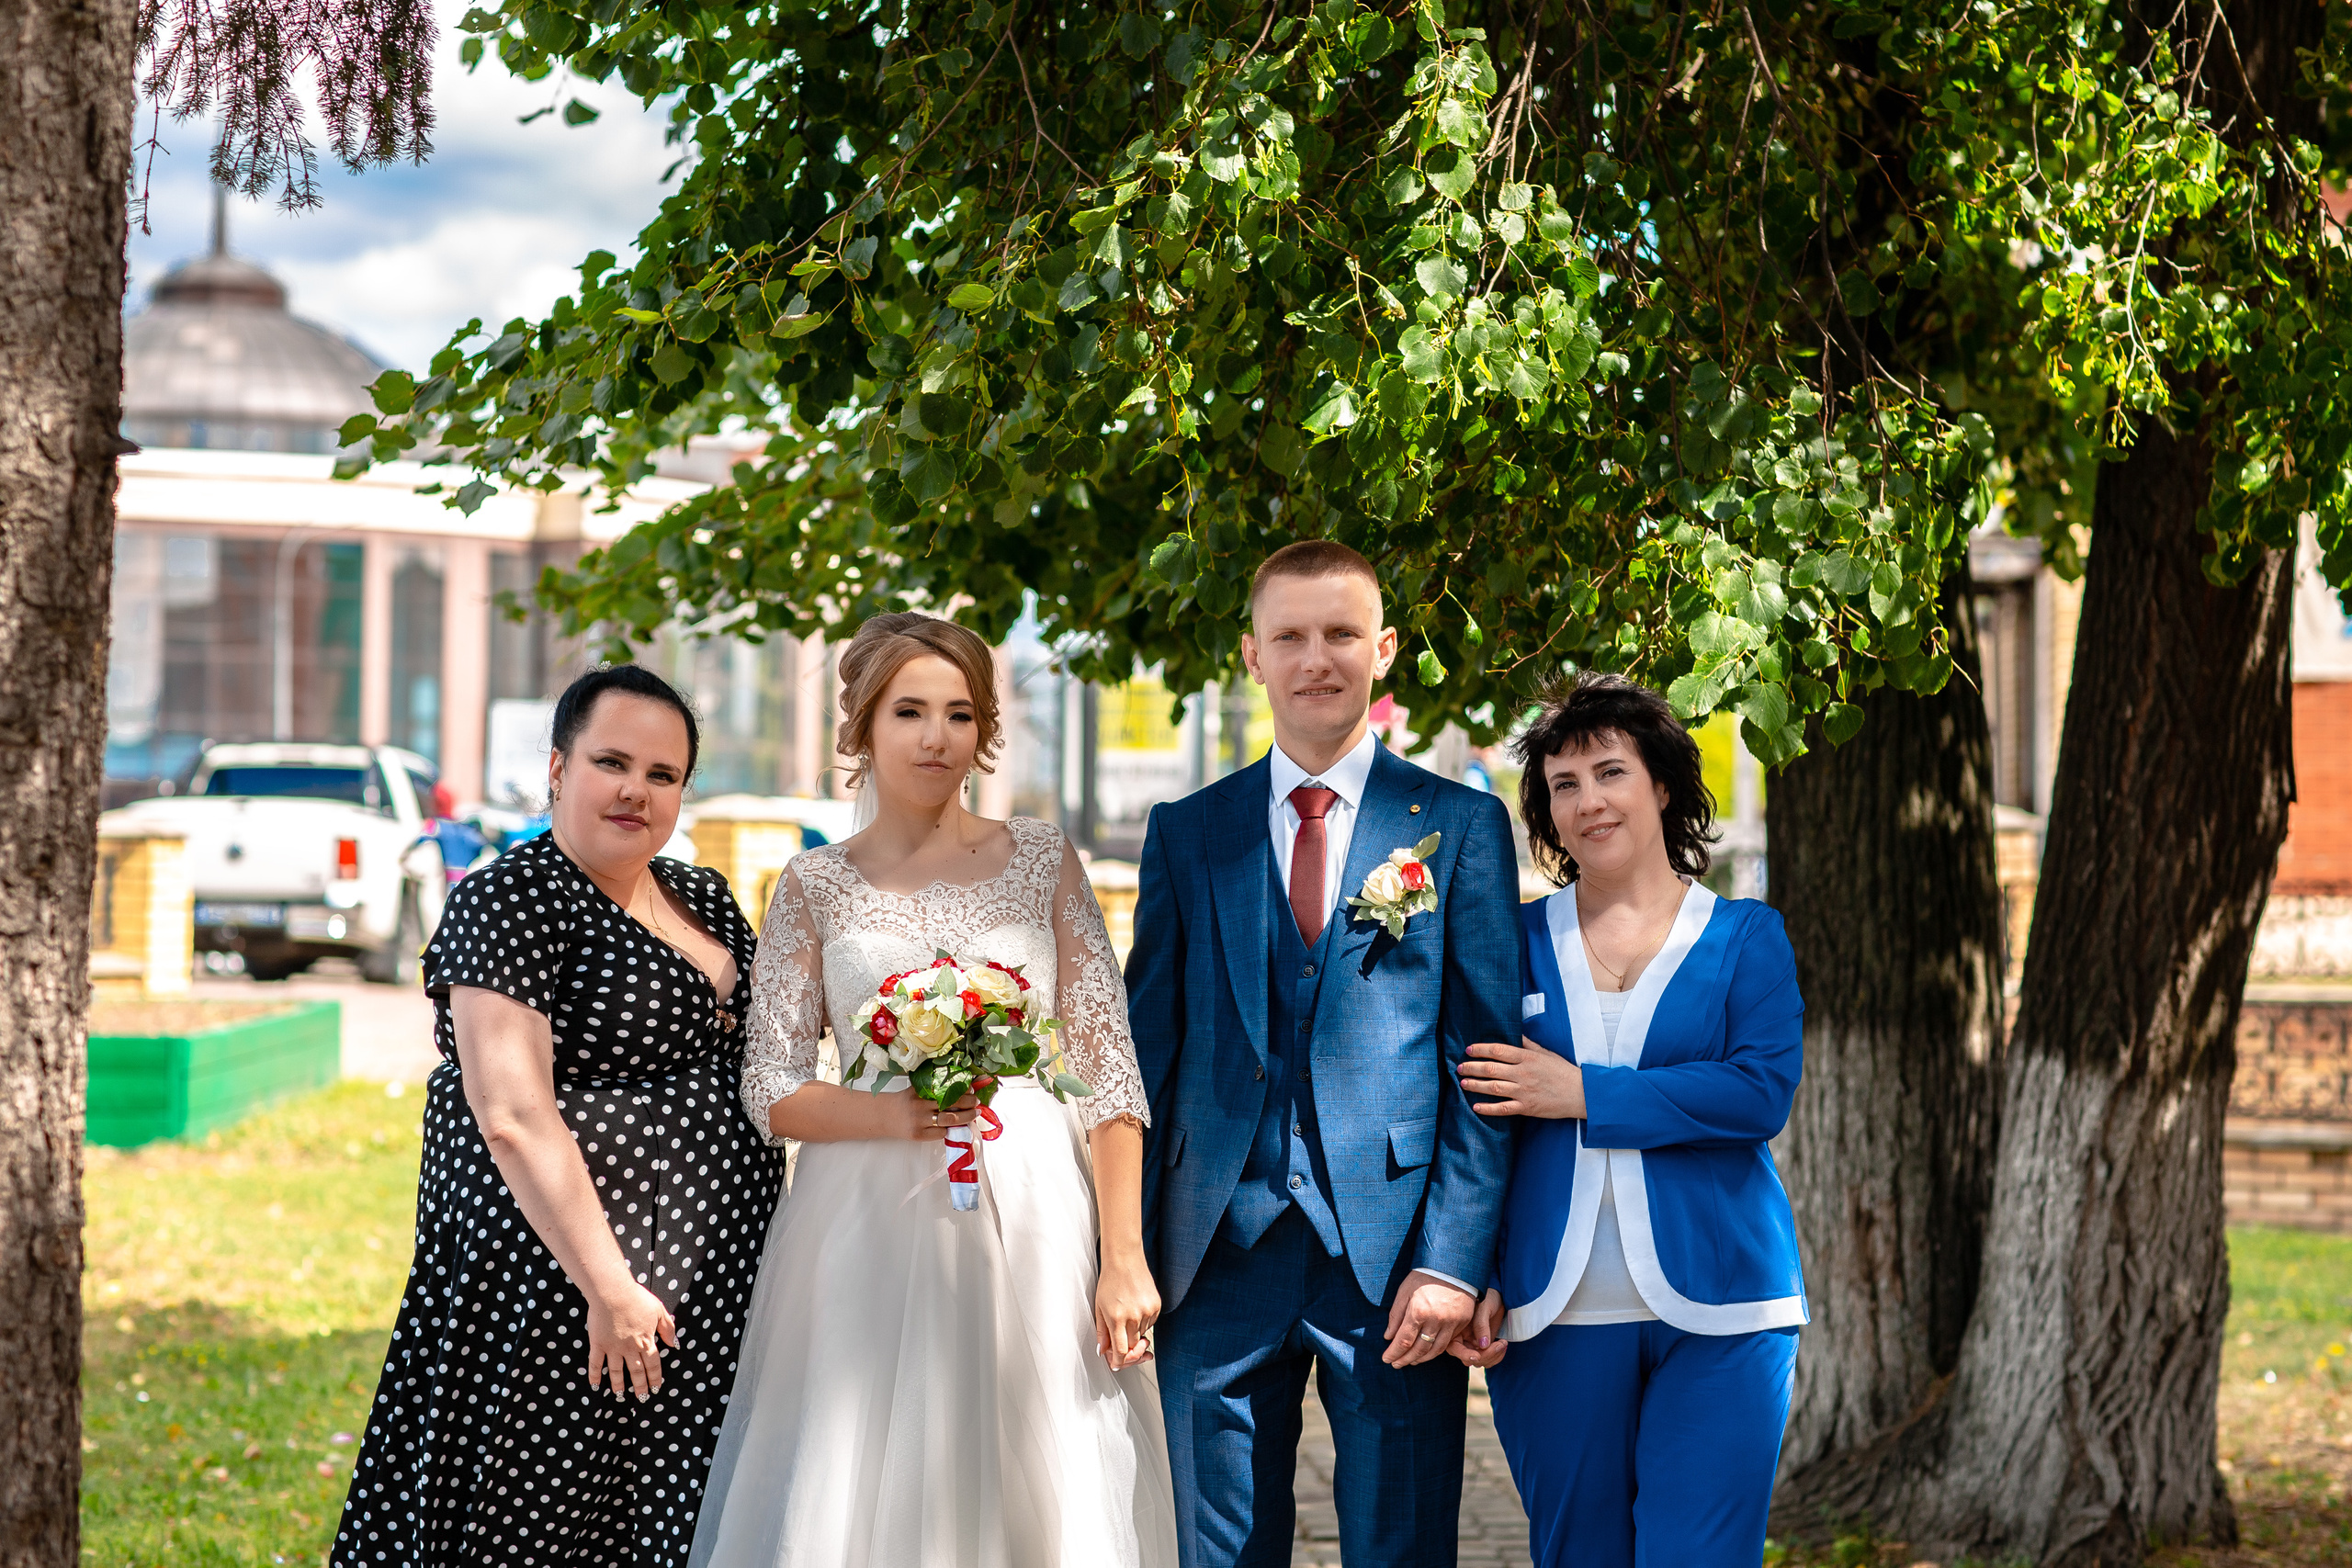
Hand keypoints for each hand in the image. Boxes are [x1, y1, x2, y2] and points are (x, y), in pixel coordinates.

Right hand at [586, 1278, 677, 1400]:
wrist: (613, 1292)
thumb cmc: (637, 1298)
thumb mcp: (659, 1311)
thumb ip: (668, 1329)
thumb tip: (675, 1344)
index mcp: (646, 1341)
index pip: (653, 1365)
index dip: (655, 1378)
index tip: (656, 1388)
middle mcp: (630, 1349)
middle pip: (637, 1371)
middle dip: (640, 1386)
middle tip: (642, 1398)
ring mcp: (613, 1348)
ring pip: (617, 1372)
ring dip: (619, 1385)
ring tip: (621, 1396)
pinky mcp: (598, 1344)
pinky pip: (596, 1364)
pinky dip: (595, 1376)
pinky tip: (595, 1385)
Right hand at [893, 1088, 980, 1139]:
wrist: (884, 1115)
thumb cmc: (905, 1101)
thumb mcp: (917, 1089)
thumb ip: (935, 1086)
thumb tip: (963, 1085)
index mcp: (921, 1091)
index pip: (948, 1088)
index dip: (963, 1089)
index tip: (972, 1089)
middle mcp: (920, 1105)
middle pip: (952, 1103)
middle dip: (969, 1103)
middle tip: (976, 1102)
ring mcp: (919, 1121)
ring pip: (950, 1120)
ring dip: (966, 1117)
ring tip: (974, 1114)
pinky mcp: (918, 1135)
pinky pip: (941, 1133)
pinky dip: (950, 1129)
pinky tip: (955, 1125)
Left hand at [1094, 1251, 1160, 1370]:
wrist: (1125, 1259)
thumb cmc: (1109, 1282)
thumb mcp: (1099, 1308)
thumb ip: (1102, 1332)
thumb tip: (1103, 1352)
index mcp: (1117, 1318)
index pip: (1122, 1351)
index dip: (1119, 1361)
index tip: (1117, 1364)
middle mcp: (1134, 1316)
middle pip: (1134, 1345)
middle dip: (1127, 1346)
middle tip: (1121, 1336)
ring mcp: (1147, 1311)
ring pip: (1142, 1334)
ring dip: (1135, 1332)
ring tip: (1126, 1312)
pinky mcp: (1157, 1305)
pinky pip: (1151, 1323)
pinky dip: (1143, 1321)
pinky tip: (1136, 1307)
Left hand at [1381, 1271, 1475, 1366]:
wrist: (1454, 1266)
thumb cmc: (1425, 1276)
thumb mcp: (1405, 1291)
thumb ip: (1396, 1315)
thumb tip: (1389, 1337)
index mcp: (1419, 1311)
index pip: (1404, 1341)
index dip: (1394, 1353)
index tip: (1386, 1359)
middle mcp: (1436, 1320)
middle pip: (1419, 1349)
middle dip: (1405, 1359)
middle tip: (1396, 1364)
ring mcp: (1451, 1323)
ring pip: (1435, 1350)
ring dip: (1421, 1359)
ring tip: (1410, 1361)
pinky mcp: (1462, 1322)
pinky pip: (1448, 1342)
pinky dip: (1436, 1351)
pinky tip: (1427, 1352)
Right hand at [1448, 1289, 1508, 1369]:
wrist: (1498, 1296)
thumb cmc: (1488, 1296)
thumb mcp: (1483, 1307)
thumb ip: (1481, 1325)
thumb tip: (1482, 1345)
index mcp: (1456, 1329)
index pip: (1455, 1348)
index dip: (1465, 1354)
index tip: (1478, 1355)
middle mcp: (1463, 1339)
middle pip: (1469, 1359)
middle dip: (1486, 1356)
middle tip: (1500, 1344)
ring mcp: (1474, 1344)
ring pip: (1480, 1361)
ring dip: (1493, 1357)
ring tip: (1503, 1343)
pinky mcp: (1485, 1346)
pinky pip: (1489, 1359)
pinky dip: (1497, 1356)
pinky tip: (1503, 1344)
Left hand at [1458, 1036, 1585, 1118]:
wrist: (1581, 1094)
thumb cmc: (1563, 1071)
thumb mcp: (1546, 1053)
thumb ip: (1528, 1044)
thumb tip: (1515, 1032)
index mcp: (1528, 1058)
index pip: (1499, 1050)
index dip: (1481, 1049)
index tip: (1469, 1050)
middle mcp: (1523, 1073)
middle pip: (1491, 1068)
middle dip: (1472, 1067)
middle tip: (1459, 1067)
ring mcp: (1524, 1091)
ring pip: (1493, 1087)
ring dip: (1475, 1085)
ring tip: (1463, 1083)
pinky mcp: (1527, 1107)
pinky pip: (1503, 1108)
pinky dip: (1488, 1108)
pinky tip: (1476, 1106)